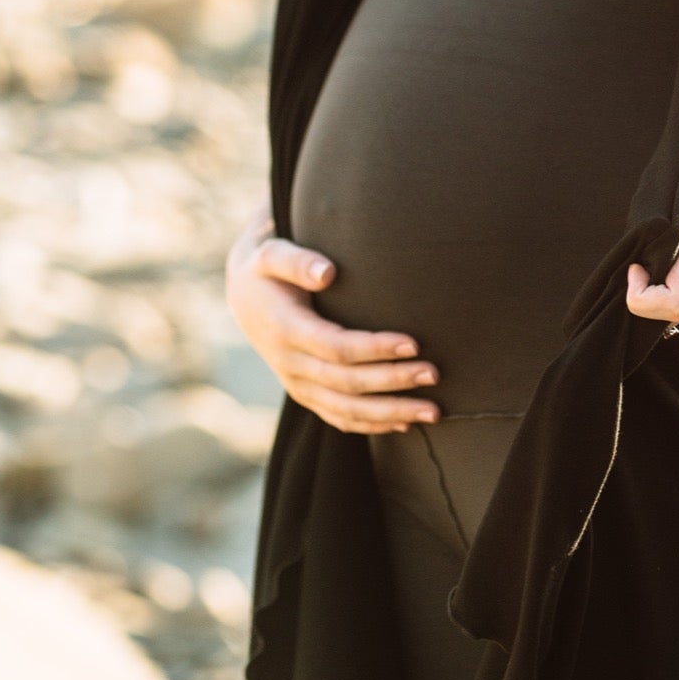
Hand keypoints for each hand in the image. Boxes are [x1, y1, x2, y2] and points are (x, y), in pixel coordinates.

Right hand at [224, 210, 440, 434]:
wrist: (244, 295)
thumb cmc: (266, 268)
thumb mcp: (272, 254)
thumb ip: (297, 260)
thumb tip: (327, 272)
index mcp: (285, 330)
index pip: (336, 347)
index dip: (375, 349)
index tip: (414, 343)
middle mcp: (290, 364)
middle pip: (347, 383)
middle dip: (393, 381)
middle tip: (434, 375)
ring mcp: (297, 384)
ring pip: (346, 410)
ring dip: (391, 414)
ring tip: (433, 412)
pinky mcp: (305, 394)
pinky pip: (338, 418)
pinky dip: (371, 425)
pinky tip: (404, 425)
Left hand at [625, 136, 678, 323]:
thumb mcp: (675, 184)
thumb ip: (650, 220)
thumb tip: (629, 251)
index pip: (676, 300)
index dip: (643, 296)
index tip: (635, 267)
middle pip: (673, 312)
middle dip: (645, 296)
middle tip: (639, 265)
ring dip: (659, 297)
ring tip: (655, 261)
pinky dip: (673, 294)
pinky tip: (670, 268)